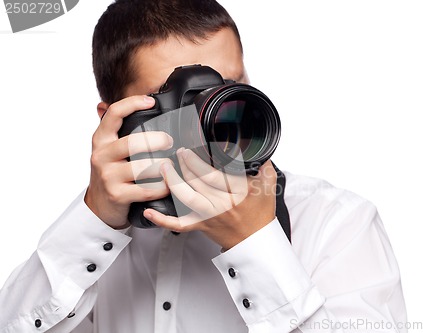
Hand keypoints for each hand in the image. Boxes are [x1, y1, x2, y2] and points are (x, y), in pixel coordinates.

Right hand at [85, 95, 172, 228]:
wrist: (99, 207)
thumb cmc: (110, 174)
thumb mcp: (107, 149)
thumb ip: (113, 129)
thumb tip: (112, 103)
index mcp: (101, 140)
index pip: (113, 114)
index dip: (132, 103)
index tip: (151, 101)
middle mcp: (101, 156)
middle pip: (132, 142)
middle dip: (156, 140)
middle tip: (170, 141)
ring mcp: (108, 176)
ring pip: (142, 167)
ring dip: (163, 165)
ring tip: (173, 164)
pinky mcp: (117, 195)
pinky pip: (147, 189)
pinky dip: (162, 186)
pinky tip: (169, 184)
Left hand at [144, 148, 276, 249]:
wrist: (254, 240)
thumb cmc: (260, 213)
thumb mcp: (269, 186)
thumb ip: (264, 165)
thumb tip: (260, 148)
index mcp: (239, 192)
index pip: (214, 174)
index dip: (197, 160)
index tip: (189, 149)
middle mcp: (223, 203)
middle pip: (197, 181)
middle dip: (183, 164)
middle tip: (178, 152)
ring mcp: (210, 215)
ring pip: (186, 197)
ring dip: (172, 181)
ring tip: (164, 167)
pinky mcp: (201, 225)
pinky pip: (179, 225)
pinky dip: (162, 220)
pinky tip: (149, 212)